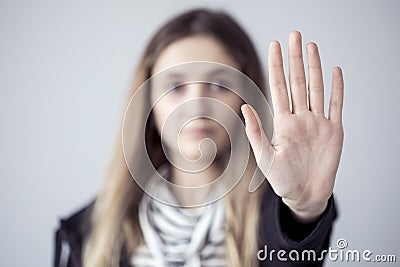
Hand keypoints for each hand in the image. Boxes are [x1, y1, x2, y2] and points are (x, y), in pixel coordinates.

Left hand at [241, 31, 343, 222]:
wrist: (305, 195)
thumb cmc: (282, 179)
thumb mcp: (265, 157)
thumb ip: (255, 131)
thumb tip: (243, 106)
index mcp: (283, 122)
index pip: (279, 87)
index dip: (277, 66)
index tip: (274, 46)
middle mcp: (300, 118)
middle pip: (298, 82)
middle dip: (295, 59)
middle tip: (294, 35)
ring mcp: (318, 123)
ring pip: (316, 88)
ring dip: (314, 67)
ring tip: (311, 47)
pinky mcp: (334, 131)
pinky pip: (336, 105)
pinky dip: (337, 88)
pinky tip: (335, 71)